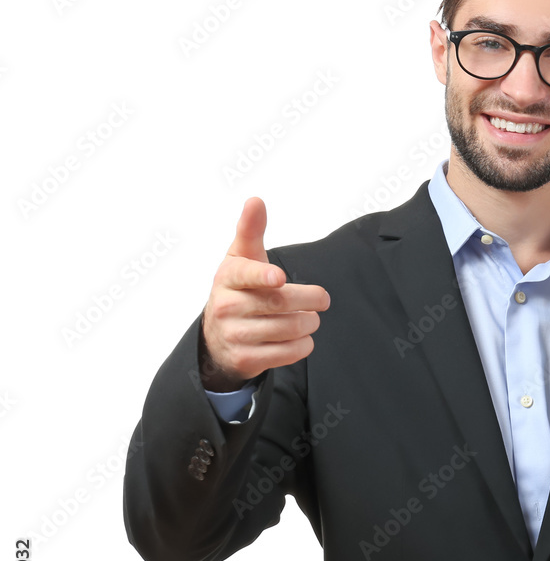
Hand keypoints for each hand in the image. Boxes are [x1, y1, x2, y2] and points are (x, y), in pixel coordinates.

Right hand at [200, 198, 329, 390]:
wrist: (217, 337)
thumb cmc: (239, 289)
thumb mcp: (241, 259)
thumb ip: (250, 230)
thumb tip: (255, 200)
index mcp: (228, 277)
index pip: (245, 275)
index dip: (263, 276)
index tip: (279, 277)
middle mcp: (226, 307)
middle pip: (279, 302)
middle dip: (310, 300)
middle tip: (322, 299)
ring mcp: (234, 335)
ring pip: (289, 329)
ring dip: (309, 323)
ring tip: (310, 318)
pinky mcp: (245, 360)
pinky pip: (289, 352)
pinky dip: (304, 344)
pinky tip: (300, 337)